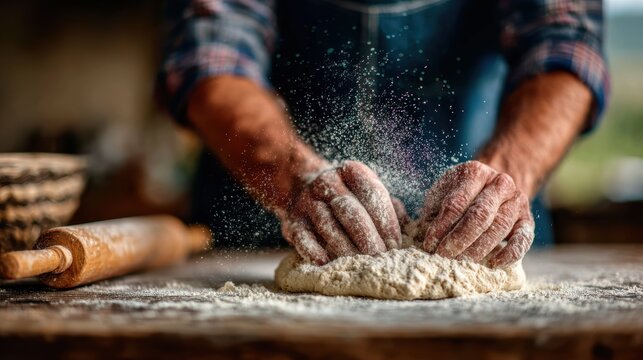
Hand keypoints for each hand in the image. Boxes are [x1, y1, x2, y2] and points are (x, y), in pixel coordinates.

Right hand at [280, 161, 404, 264]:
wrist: (301, 185)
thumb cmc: (348, 196)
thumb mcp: (368, 193)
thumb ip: (389, 207)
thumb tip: (409, 228)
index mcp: (351, 171)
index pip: (373, 192)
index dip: (386, 220)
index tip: (396, 244)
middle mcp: (327, 182)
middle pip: (351, 210)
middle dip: (368, 236)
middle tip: (380, 257)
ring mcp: (307, 200)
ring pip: (328, 225)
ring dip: (345, 247)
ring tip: (360, 264)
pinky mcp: (292, 220)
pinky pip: (302, 236)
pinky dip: (313, 250)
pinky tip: (325, 262)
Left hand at [416, 161, 534, 267]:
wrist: (492, 188)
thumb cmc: (460, 195)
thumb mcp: (442, 194)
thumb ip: (433, 211)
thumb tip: (426, 237)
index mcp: (474, 172)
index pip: (456, 203)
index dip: (441, 227)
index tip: (429, 245)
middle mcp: (500, 182)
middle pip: (479, 215)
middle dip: (459, 239)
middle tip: (444, 256)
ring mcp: (517, 200)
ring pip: (498, 228)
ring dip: (478, 249)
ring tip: (460, 263)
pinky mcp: (527, 220)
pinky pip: (522, 239)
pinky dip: (509, 254)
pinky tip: (493, 264)